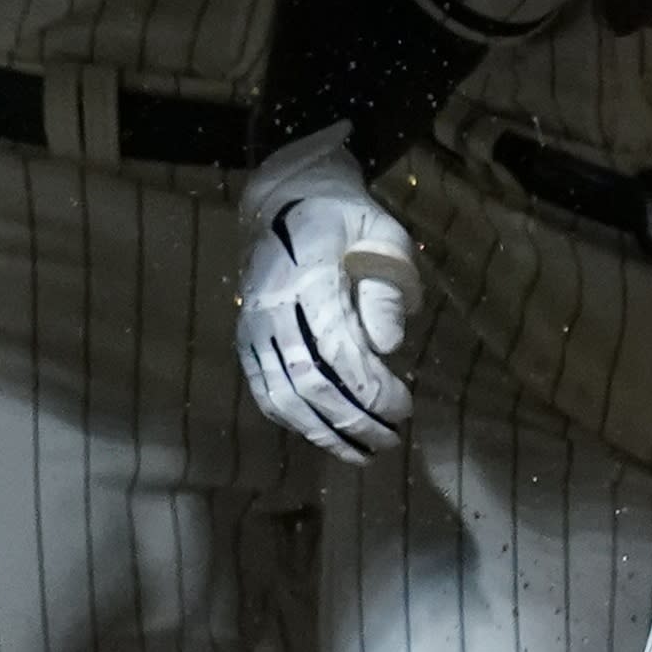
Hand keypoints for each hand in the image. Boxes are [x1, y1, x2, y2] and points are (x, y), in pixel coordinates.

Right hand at [236, 130, 420, 460]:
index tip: (405, 405)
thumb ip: (387, 289)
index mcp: (308, 277)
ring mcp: (252, 326)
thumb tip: (388, 347)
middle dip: (355, 420)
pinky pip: (265, 391)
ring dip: (325, 432)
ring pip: (282, 396)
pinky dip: (295, 420)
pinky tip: (327, 434)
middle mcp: (271, 308)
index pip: (338, 349)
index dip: (372, 388)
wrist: (285, 199)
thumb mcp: (382, 235)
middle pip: (310, 382)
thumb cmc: (345, 218)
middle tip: (393, 438)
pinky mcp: (246, 340)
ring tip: (364, 453)